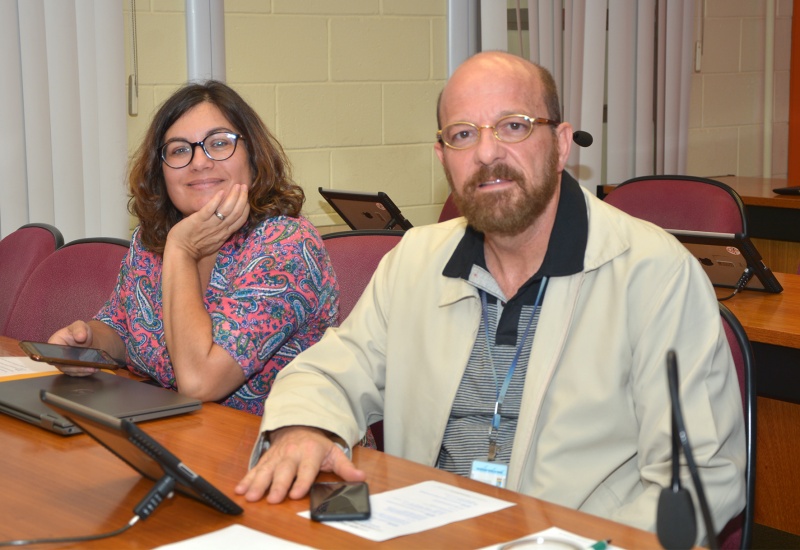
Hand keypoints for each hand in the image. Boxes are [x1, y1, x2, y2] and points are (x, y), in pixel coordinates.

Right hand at [47, 321, 97, 375]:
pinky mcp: (72, 369)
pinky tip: (94, 369)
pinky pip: (77, 373)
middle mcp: (56, 356)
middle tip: (88, 367)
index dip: (59, 358)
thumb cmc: (79, 331)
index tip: (70, 360)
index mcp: (54, 344)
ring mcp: (64, 364)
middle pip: (63, 365)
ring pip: (71, 371)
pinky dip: (85, 372)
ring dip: (83, 371)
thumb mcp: (80, 326)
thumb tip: (80, 337)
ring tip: (94, 368)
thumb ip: (79, 329)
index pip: (52, 354)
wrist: (86, 339)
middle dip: (75, 367)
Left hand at [166, 183, 249, 260]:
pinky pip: (209, 210)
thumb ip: (220, 232)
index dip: (245, 208)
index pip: (240, 220)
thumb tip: (224, 223)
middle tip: (245, 186)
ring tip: (237, 186)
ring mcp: (209, 225)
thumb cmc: (195, 249)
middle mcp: (220, 229)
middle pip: (236, 213)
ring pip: (226, 210)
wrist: (181, 253)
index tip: (247, 199)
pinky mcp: (198, 220)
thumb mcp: (214, 243)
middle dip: (242, 198)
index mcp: (225, 234)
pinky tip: (221, 192)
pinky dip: (216, 201)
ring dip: (233, 196)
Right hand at [235, 426, 365, 503]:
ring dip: (258, 483)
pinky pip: (255, 469)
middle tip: (272, 498)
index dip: (302, 482)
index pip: (306, 469)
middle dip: (278, 485)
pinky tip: (241, 489)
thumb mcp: (334, 453)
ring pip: (267, 470)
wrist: (298, 426)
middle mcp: (292, 454)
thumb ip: (346, 468)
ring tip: (252, 495)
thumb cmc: (317, 445)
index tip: (296, 494)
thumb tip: (361, 478)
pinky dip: (247, 479)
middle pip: (284, 471)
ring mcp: (277, 456)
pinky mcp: (266, 459)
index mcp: (310, 452)